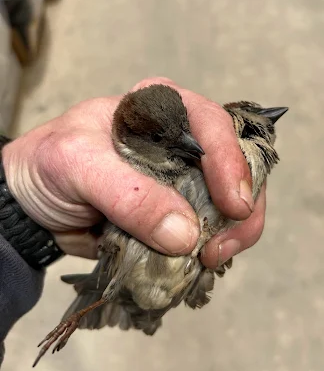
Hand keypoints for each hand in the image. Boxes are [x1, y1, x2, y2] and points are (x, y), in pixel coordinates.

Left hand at [2, 77, 265, 267]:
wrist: (33, 202)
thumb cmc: (50, 163)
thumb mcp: (78, 164)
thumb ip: (129, 194)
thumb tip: (186, 234)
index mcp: (162, 108)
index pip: (212, 124)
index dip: (231, 162)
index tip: (235, 205)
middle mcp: (182, 140)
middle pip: (236, 166)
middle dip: (241, 208)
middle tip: (221, 247)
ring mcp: (185, 178)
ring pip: (230, 203)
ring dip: (230, 234)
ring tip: (209, 260)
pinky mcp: (179, 212)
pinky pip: (210, 229)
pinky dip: (212, 248)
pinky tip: (200, 263)